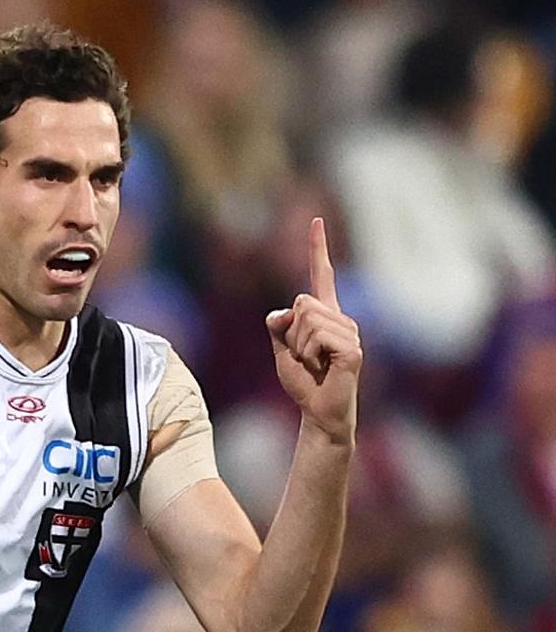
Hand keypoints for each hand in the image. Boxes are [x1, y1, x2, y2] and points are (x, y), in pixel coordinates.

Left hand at [265, 218, 361, 442]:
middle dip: (291, 331)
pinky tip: (323, 368)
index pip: (321, 274)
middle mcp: (341, 318)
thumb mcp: (280, 349)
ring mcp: (350, 332)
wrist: (318, 412)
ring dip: (299, 346)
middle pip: (301, 301)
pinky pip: (316, 337)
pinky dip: (308, 355)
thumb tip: (283, 312)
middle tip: (305, 356)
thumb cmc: (303, 382)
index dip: (317, 248)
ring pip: (306, 319)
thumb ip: (278, 326)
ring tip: (315, 364)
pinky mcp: (353, 349)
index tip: (317, 220)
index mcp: (324, 315)